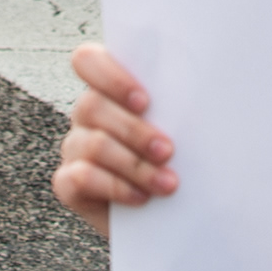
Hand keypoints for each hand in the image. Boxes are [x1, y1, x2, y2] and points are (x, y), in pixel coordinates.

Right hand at [52, 44, 174, 233]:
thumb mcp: (182, 125)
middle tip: (168, 150)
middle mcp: (86, 113)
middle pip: (92, 106)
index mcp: (109, 87)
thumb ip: (177, 103)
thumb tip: (203, 89)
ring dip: (135, 165)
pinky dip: (116, 188)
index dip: (111, 77)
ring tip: (168, 183)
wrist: (173, 209)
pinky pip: (81, 178)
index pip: (87, 60)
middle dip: (134, 130)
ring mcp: (74, 148)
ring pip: (93, 145)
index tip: (145, 101)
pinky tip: (142, 197)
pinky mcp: (68, 183)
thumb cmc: (181, 156)